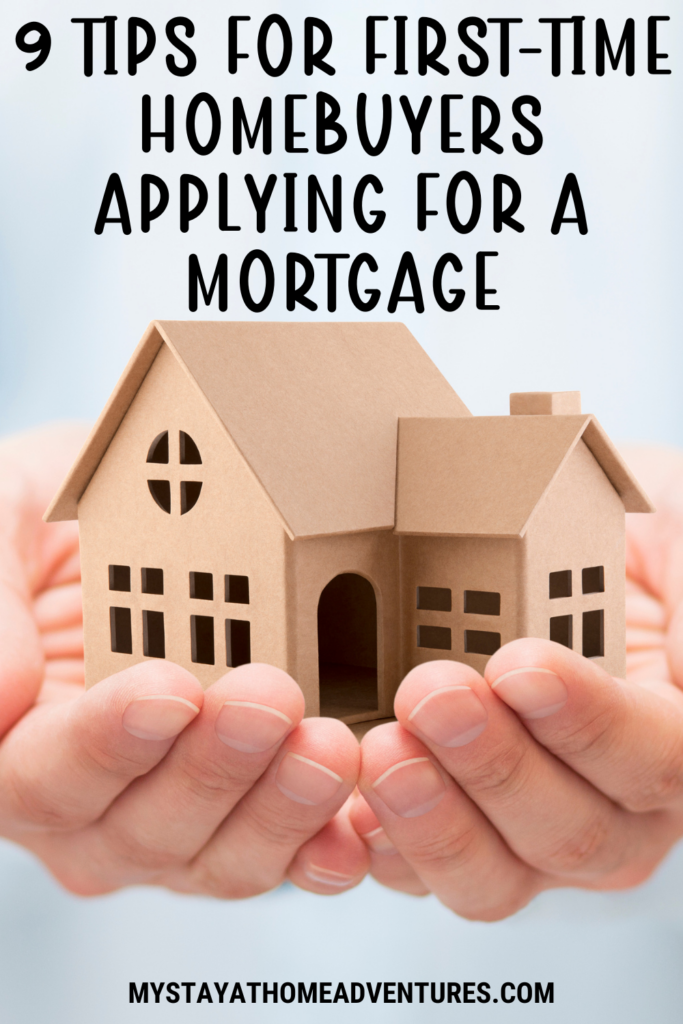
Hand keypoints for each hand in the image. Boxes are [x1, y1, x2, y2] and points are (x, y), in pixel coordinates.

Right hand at [0, 424, 365, 896]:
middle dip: (214, 765)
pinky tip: (360, 822)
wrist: (128, 532)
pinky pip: (285, 858)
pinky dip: (324, 848)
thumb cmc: (54, 526)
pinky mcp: (245, 822)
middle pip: (141, 827)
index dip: (108, 739)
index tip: (170, 689)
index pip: (45, 772)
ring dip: (280, 808)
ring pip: (218, 855)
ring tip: (332, 745)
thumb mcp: (1, 518)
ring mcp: (170, 828)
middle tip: (272, 698)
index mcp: (15, 749)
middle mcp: (86, 812)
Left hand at [349, 447, 682, 917]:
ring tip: (384, 748)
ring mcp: (527, 832)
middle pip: (572, 833)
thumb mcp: (679, 532)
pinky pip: (415, 870)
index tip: (520, 665)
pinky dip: (379, 845)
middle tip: (432, 694)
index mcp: (672, 739)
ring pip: (495, 874)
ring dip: (433, 817)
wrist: (544, 545)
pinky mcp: (452, 828)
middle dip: (496, 766)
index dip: (589, 722)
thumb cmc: (624, 541)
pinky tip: (346, 802)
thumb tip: (682, 659)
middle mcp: (613, 808)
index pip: (655, 759)